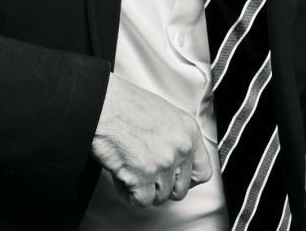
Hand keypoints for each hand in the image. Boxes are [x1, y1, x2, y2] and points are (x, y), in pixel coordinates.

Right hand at [92, 73, 212, 207]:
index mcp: (189, 132)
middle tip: (147, 175)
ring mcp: (163, 163)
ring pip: (160, 197)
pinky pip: (142, 201)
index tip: (175, 178)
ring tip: (131, 169)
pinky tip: (123, 177)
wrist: (103, 105)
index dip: (186, 179)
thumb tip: (176, 159)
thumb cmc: (126, 105)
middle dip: (162, 186)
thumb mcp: (164, 114)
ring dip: (143, 188)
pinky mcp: (143, 176)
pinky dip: (129, 193)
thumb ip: (176, 138)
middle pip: (181, 190)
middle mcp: (181, 148)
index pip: (203, 172)